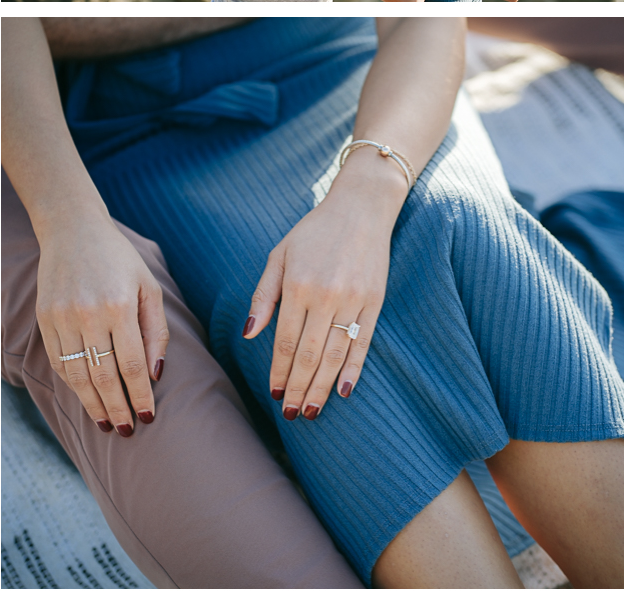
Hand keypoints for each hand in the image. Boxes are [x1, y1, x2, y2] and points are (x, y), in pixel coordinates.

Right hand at [36, 212, 168, 436]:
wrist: (74, 231)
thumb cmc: (120, 260)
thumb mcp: (148, 287)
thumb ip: (155, 331)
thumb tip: (156, 374)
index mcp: (118, 305)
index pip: (131, 364)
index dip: (140, 395)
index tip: (149, 416)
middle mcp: (88, 314)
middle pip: (103, 376)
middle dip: (118, 408)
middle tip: (128, 430)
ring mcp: (61, 318)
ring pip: (77, 375)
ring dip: (93, 404)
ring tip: (107, 422)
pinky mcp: (45, 318)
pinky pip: (59, 362)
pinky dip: (73, 384)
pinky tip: (86, 396)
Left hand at [242, 164, 406, 420]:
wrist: (361, 208)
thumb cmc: (313, 232)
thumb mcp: (278, 255)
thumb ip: (263, 296)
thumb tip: (249, 335)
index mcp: (297, 286)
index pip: (284, 342)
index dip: (278, 373)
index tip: (274, 395)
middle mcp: (325, 296)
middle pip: (308, 356)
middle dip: (298, 389)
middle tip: (292, 415)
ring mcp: (353, 300)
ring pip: (334, 355)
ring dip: (322, 387)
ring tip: (313, 411)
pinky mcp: (374, 301)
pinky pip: (362, 343)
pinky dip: (353, 370)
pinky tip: (343, 391)